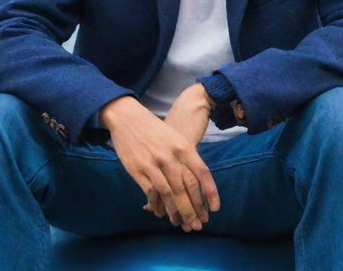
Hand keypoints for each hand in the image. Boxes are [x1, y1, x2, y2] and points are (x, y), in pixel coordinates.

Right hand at [143, 84, 214, 225]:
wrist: (128, 117)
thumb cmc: (155, 129)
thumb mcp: (175, 138)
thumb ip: (186, 157)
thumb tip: (196, 182)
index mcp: (183, 146)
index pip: (202, 172)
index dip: (210, 193)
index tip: (215, 209)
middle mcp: (170, 155)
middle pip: (186, 188)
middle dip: (193, 210)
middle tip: (197, 225)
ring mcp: (153, 163)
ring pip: (169, 194)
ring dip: (175, 212)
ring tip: (179, 223)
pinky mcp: (137, 169)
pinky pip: (151, 192)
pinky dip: (157, 205)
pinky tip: (160, 211)